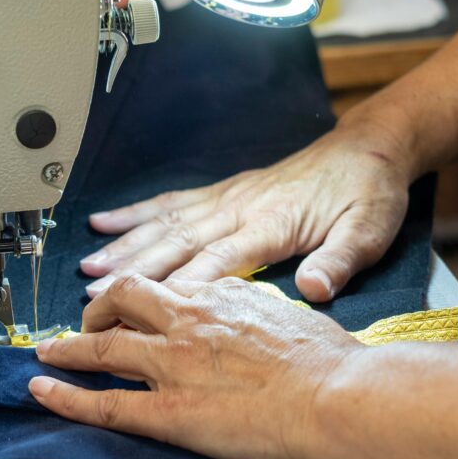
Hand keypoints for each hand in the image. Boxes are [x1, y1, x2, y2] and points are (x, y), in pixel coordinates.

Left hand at [29, 275, 364, 458]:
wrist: (337, 394)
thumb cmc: (328, 358)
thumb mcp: (290, 310)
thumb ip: (256, 305)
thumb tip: (246, 306)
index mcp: (220, 295)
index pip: (167, 287)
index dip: (146, 296)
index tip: (140, 303)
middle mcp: (188, 319)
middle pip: (124, 297)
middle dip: (99, 305)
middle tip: (86, 319)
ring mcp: (173, 364)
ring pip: (103, 345)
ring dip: (68, 348)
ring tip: (47, 352)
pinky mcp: (169, 411)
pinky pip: (105, 402)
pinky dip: (66, 396)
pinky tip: (43, 392)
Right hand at [80, 121, 414, 301]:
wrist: (370, 148)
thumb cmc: (370, 194)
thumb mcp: (369, 231)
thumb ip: (340, 260)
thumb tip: (314, 290)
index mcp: (272, 223)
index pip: (218, 260)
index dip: (178, 286)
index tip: (141, 310)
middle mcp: (241, 207)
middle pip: (179, 241)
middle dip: (134, 269)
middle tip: (93, 295)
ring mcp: (230, 196)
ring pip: (167, 222)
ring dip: (126, 244)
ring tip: (88, 266)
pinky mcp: (227, 190)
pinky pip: (175, 201)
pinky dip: (138, 211)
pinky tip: (106, 221)